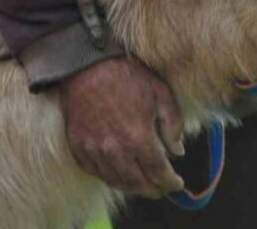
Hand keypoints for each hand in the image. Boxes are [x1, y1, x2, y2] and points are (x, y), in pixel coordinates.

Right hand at [59, 57, 185, 198]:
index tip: (177, 184)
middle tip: (161, 189)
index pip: (159, 173)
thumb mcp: (160, 93)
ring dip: (133, 188)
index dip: (171, 183)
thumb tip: (177, 151)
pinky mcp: (78, 147)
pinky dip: (110, 177)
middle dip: (154, 190)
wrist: (85, 66)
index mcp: (138, 137)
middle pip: (138, 184)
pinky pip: (95, 172)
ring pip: (116, 182)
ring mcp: (94, 151)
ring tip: (143, 185)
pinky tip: (119, 174)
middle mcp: (115, 150)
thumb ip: (173, 124)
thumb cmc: (126, 76)